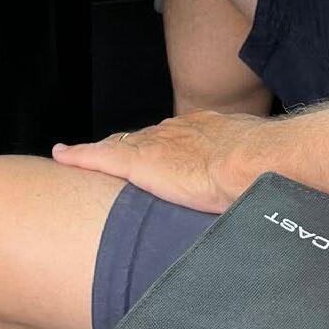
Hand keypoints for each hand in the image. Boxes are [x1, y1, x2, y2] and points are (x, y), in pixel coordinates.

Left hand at [51, 111, 269, 211]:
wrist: (256, 162)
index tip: (160, 158)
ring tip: (81, 159)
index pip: (176, 138)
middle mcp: (177, 132)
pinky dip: (78, 155)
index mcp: (207, 132)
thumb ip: (250, 179)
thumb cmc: (266, 170)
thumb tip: (262, 196)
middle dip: (130, 149)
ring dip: (103, 153)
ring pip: (119, 145)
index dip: (163, 148)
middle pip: (144, 139)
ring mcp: (156, 144)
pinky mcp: (139, 162)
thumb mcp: (259, 170)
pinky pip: (98, 155)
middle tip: (116, 161)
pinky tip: (62, 156)